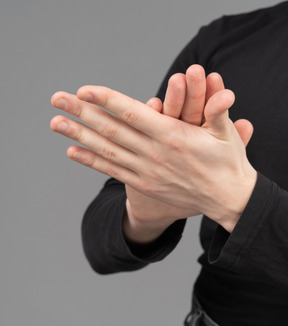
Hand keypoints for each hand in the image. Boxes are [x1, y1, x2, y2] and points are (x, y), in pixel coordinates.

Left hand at [50, 71, 256, 235]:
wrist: (225, 199)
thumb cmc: (228, 162)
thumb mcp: (227, 134)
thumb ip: (218, 111)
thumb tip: (225, 93)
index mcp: (173, 137)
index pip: (133, 114)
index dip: (107, 100)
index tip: (83, 90)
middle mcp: (154, 154)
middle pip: (111, 131)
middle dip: (82, 113)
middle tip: (57, 99)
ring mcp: (146, 171)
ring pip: (107, 150)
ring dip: (79, 135)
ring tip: (56, 123)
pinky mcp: (144, 184)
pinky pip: (112, 171)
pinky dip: (91, 161)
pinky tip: (72, 151)